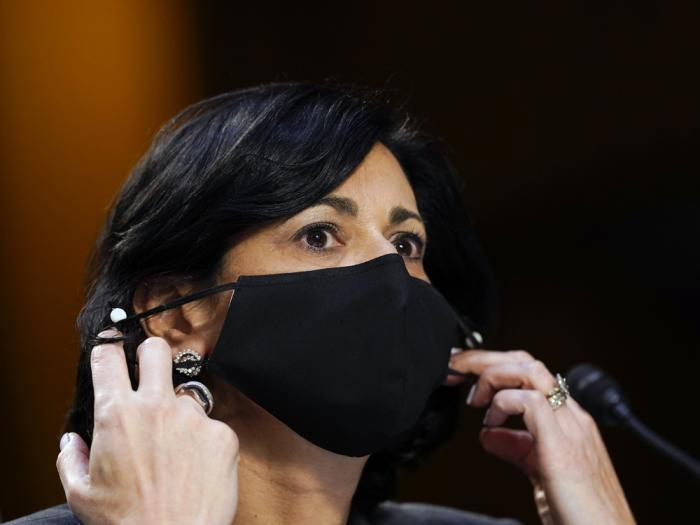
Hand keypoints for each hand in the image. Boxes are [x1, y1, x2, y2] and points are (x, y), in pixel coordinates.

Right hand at [56, 331, 238, 524]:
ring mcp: (193, 417)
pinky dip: (202, 441)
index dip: (107, 348)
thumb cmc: (126, 522)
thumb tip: (72, 440)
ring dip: (178, 412)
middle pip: (155, 350)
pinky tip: (195, 467)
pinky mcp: (221, 433)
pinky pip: (210, 425)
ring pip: (185, 395)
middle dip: (149, 354)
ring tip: (173, 450)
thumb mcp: (81, 493)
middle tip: (149, 371)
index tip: (110, 348)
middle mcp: (156, 407)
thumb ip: (71, 458)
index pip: (108, 358)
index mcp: (117, 414)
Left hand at [445, 348, 635, 524]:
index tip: (464, 375)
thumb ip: (517, 447)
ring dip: (493, 375)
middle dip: (486, 359)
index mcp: (568, 420)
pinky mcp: (562, 448)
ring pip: (530, 371)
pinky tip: (491, 423)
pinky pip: (531, 402)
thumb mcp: (540, 471)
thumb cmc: (581, 513)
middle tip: (457, 371)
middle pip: (527, 362)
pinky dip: (503, 404)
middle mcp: (572, 417)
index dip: (494, 366)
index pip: (530, 373)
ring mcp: (571, 429)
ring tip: (475, 398)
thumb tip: (489, 434)